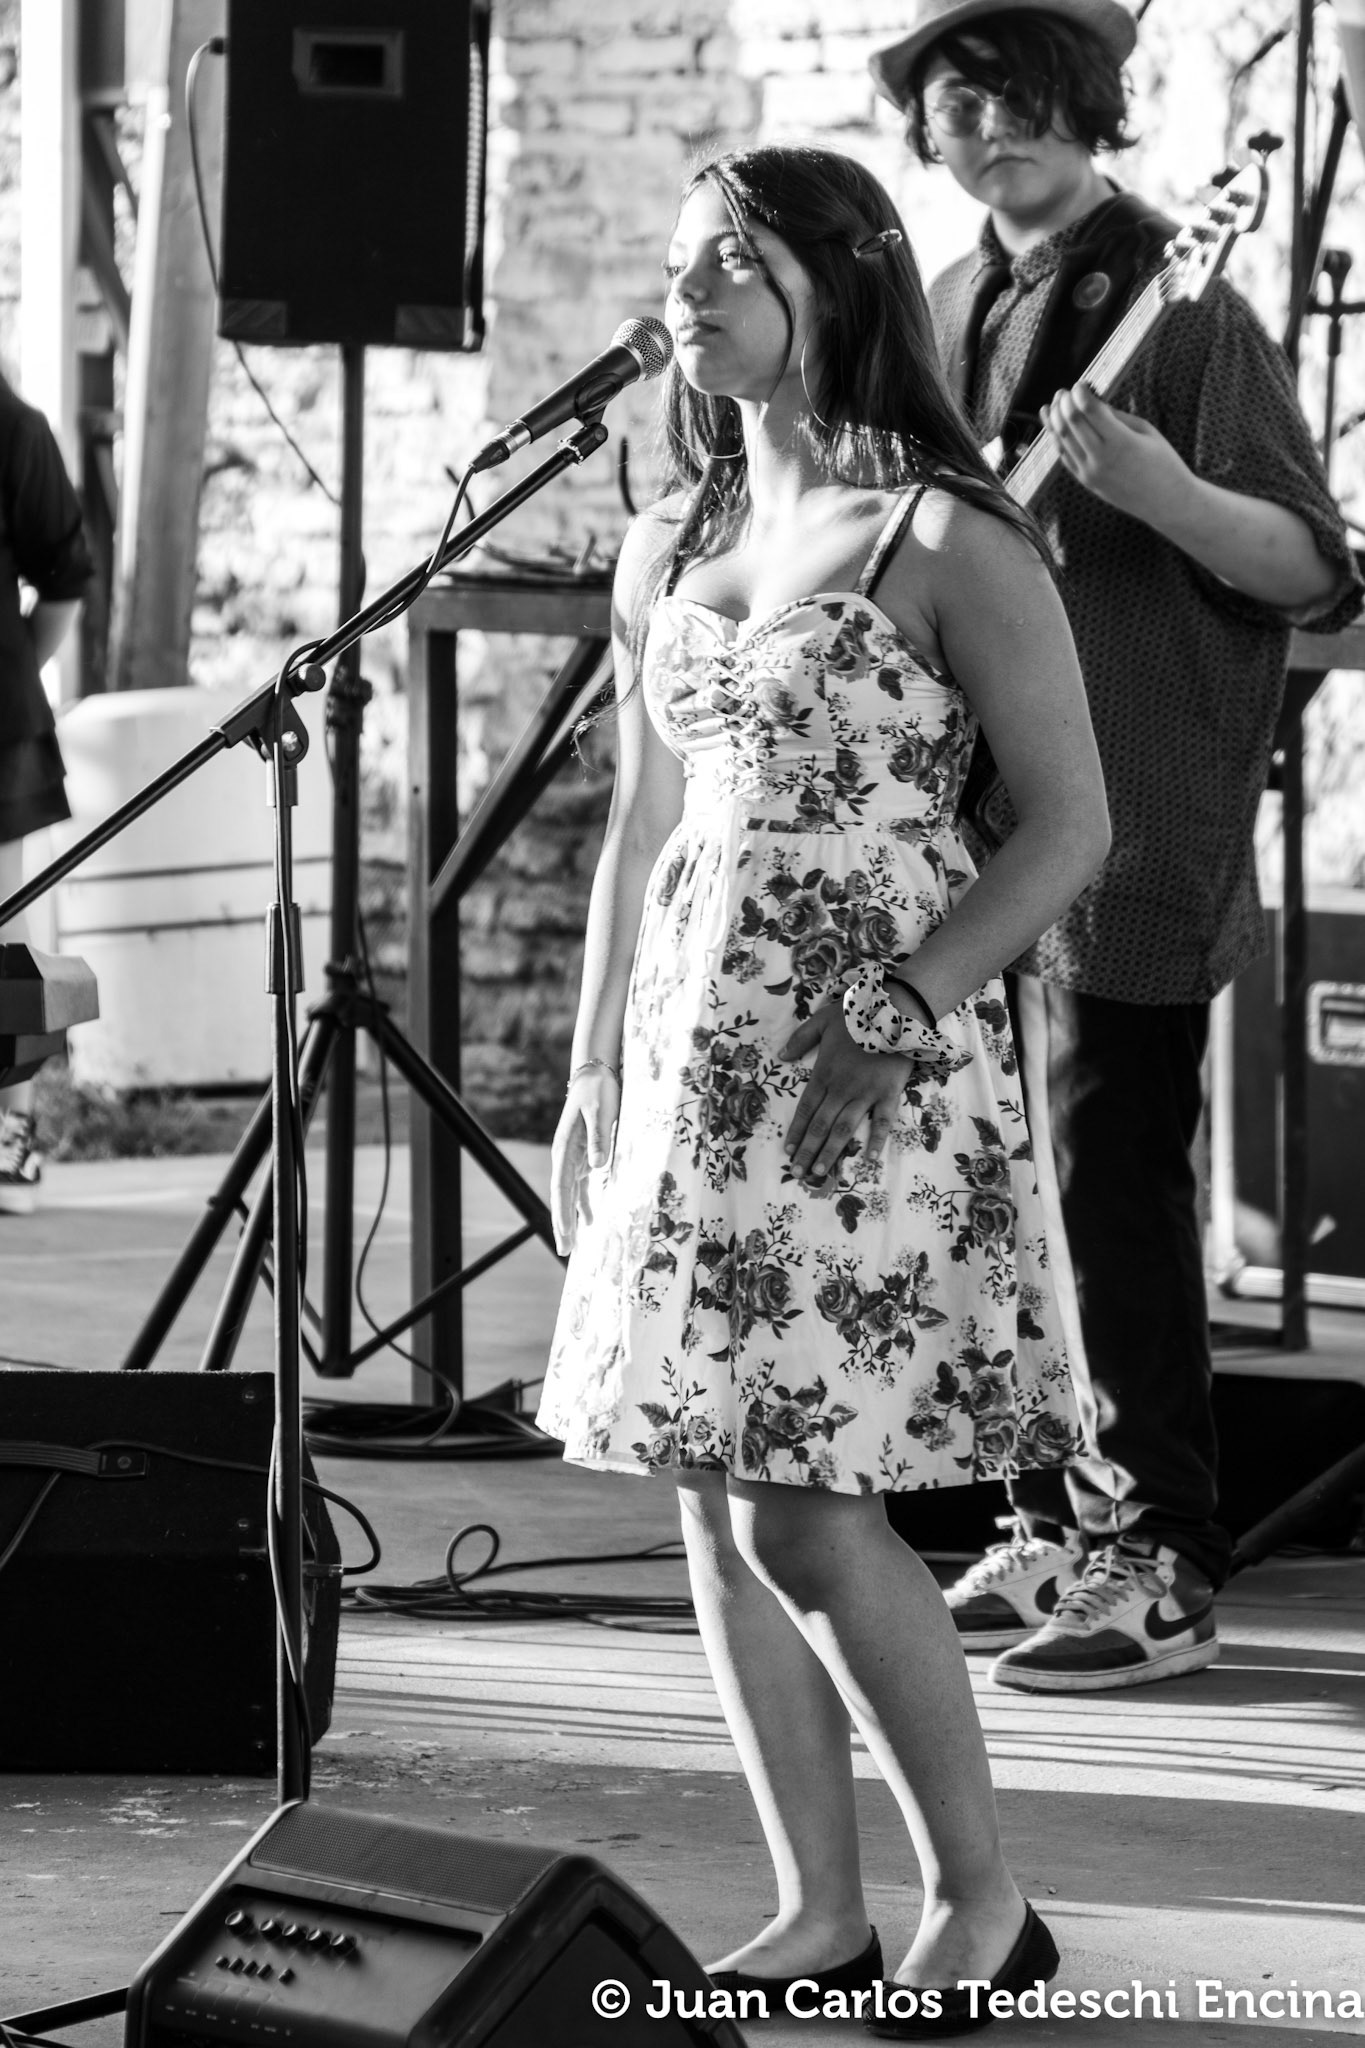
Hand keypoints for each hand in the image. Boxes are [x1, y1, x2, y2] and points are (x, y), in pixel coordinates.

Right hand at [551, 1073, 619, 1255]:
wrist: (595, 1075)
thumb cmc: (599, 1091)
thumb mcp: (601, 1111)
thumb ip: (600, 1137)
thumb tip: (598, 1167)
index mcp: (565, 1148)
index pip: (561, 1187)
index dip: (562, 1212)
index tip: (564, 1234)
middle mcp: (566, 1157)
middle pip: (562, 1197)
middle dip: (562, 1224)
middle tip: (564, 1251)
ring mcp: (574, 1157)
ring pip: (570, 1195)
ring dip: (571, 1219)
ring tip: (571, 1246)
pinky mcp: (585, 1155)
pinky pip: (581, 1186)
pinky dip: (583, 1205)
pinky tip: (588, 1222)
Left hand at [778, 1003, 912, 1190]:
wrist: (894, 1012)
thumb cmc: (856, 1015)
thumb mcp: (821, 1021)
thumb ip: (800, 1039)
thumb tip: (781, 1056)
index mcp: (824, 1074)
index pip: (806, 1109)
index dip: (796, 1132)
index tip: (788, 1151)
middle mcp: (841, 1089)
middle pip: (820, 1125)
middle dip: (808, 1150)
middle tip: (798, 1172)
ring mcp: (866, 1094)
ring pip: (844, 1129)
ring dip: (831, 1152)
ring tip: (820, 1172)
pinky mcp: (888, 1094)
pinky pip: (883, 1122)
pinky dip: (876, 1141)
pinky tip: (868, 1159)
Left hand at [1040, 382, 1191, 528]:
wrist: (1167, 502)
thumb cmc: (1163, 462)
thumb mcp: (1145, 432)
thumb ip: (1117, 417)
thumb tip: (1093, 402)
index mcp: (1120, 442)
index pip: (1089, 411)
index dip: (1080, 393)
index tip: (1080, 383)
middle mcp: (1101, 458)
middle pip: (1071, 423)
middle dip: (1064, 403)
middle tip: (1063, 391)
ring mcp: (1090, 473)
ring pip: (1062, 441)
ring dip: (1055, 420)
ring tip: (1053, 405)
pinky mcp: (1086, 482)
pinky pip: (1065, 457)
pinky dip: (1057, 439)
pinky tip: (1054, 427)